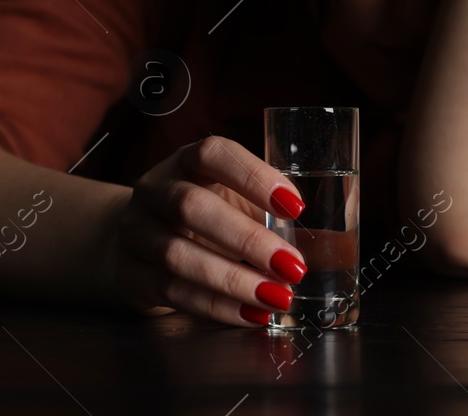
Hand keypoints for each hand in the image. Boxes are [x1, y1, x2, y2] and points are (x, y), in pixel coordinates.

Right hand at [108, 135, 308, 326]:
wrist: (139, 238)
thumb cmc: (207, 214)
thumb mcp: (235, 200)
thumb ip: (274, 213)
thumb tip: (337, 246)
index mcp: (188, 160)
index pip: (214, 154)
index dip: (254, 176)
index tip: (296, 205)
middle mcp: (155, 188)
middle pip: (192, 207)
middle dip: (247, 239)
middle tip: (294, 266)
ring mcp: (136, 230)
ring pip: (178, 255)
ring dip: (234, 280)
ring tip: (278, 298)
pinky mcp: (130, 273)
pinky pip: (172, 291)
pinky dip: (216, 305)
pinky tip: (251, 314)